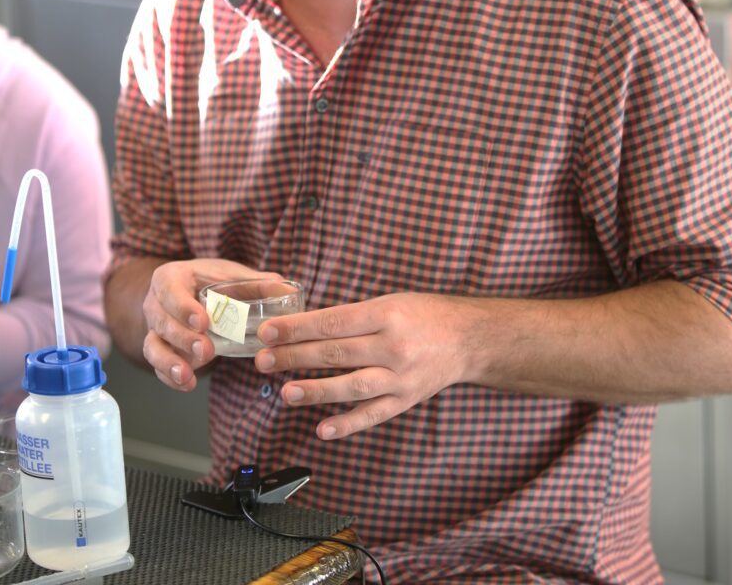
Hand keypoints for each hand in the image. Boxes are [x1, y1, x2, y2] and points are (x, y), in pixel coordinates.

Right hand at [143, 258, 279, 390]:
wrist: (188, 290)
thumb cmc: (210, 280)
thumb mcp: (230, 275)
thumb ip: (257, 283)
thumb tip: (287, 289)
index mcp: (171, 277)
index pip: (171, 290)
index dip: (184, 307)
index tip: (204, 322)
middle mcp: (156, 302)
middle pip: (162, 322)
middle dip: (183, 339)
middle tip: (207, 351)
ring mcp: (154, 328)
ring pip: (153, 346)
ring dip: (170, 362)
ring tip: (189, 376)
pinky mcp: (158, 349)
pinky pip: (157, 366)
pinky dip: (170, 378)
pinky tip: (188, 384)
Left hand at [254, 292, 481, 439]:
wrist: (468, 339)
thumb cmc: (422, 314)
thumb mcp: (389, 302)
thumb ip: (351, 316)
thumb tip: (303, 328)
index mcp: (387, 314)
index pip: (333, 322)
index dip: (297, 328)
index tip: (268, 332)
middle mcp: (394, 346)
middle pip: (337, 353)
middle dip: (295, 357)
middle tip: (263, 360)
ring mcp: (401, 377)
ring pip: (352, 387)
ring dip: (316, 392)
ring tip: (286, 393)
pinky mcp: (406, 401)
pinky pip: (373, 415)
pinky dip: (347, 425)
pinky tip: (322, 430)